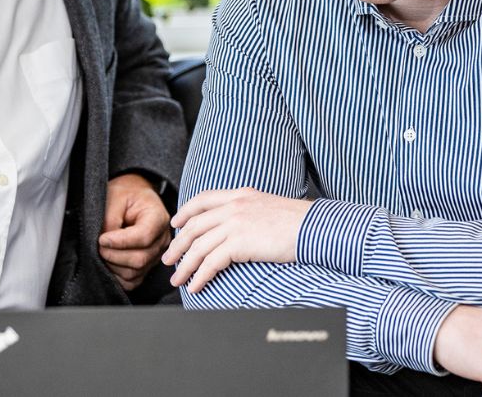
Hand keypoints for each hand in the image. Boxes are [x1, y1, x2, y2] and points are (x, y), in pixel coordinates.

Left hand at [98, 173, 170, 290]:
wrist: (133, 196)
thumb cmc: (125, 194)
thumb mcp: (115, 196)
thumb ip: (110, 219)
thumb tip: (104, 243)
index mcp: (158, 218)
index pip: (143, 237)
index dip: (119, 242)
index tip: (101, 238)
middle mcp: (162, 238)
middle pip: (140, 258)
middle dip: (114, 255)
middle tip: (98, 245)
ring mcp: (157, 255)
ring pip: (135, 272)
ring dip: (113, 266)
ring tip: (102, 251)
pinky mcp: (148, 266)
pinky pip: (134, 281)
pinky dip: (118, 276)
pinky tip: (109, 263)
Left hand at [161, 187, 311, 292]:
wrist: (314, 227)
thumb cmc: (298, 222)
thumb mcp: (269, 206)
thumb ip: (249, 210)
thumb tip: (240, 226)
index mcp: (240, 195)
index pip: (203, 199)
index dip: (185, 211)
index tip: (176, 223)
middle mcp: (233, 206)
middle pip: (194, 226)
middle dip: (178, 245)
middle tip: (168, 259)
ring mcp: (235, 223)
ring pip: (198, 246)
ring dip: (184, 265)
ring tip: (177, 279)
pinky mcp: (239, 243)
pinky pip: (211, 262)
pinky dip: (200, 276)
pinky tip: (196, 286)